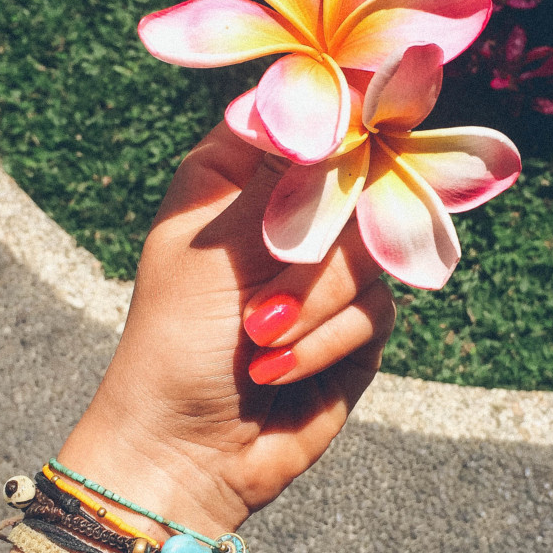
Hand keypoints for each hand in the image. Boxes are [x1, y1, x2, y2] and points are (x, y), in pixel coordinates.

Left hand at [59, 124, 396, 540]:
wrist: (184, 451)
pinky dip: (325, 341)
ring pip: (371, 250)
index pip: (302, 118)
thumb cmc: (176, 340)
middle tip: (266, 280)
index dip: (334, 117)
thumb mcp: (217, 244)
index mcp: (237, 176)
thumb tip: (344, 101)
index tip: (354, 128)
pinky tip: (276, 368)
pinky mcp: (355, 326)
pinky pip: (376, 308)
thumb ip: (287, 179)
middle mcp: (288, 216)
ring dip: (311, 303)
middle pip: (354, 180)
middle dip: (313, 242)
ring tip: (257, 339)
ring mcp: (326, 272)